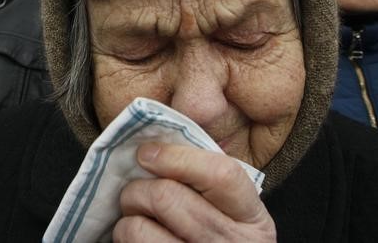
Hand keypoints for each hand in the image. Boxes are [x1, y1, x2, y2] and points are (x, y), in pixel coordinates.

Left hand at [112, 143, 275, 241]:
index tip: (147, 154)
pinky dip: (125, 237)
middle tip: (135, 191)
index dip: (177, 158)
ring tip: (136, 216)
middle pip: (167, 198)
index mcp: (252, 219)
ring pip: (139, 227)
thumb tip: (155, 145)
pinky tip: (138, 238)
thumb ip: (206, 178)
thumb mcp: (232, 211)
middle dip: (137, 189)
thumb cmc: (220, 238)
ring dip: (128, 217)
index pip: (221, 175)